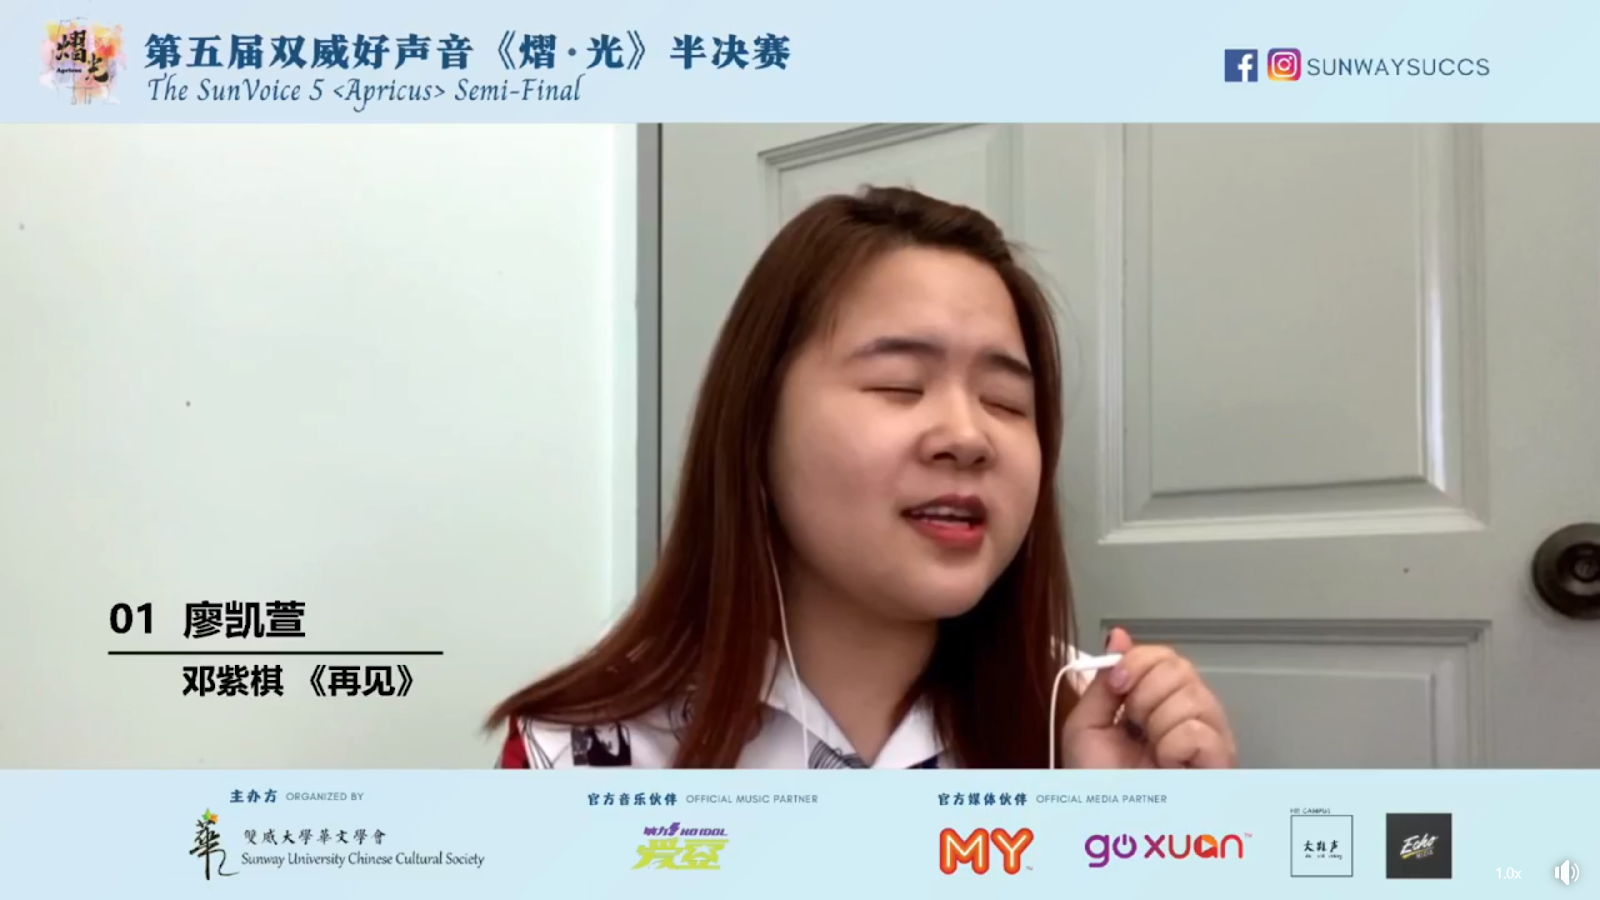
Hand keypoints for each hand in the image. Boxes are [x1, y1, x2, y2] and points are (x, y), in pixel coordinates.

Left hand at [1059, 627, 1236, 768]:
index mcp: (1159, 704)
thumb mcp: (1087, 724)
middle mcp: (1191, 716)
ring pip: (1192, 695)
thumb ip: (1104, 681)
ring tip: (1151, 751)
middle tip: (1134, 727)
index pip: (1165, 656)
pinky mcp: (1221, 762)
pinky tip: (1168, 765)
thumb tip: (1119, 636)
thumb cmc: (1097, 785)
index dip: (1139, 662)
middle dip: (1144, 694)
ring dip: (1156, 723)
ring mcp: (1210, 739)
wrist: (1103, 825)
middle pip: (1181, 667)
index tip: (1119, 687)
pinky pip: (1198, 729)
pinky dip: (1172, 745)